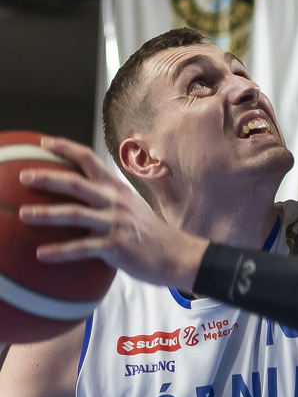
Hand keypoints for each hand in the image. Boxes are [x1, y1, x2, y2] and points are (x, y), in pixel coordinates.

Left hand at [18, 136, 206, 291]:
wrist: (176, 254)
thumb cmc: (148, 232)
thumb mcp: (130, 205)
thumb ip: (107, 197)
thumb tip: (78, 194)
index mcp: (117, 188)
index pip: (90, 159)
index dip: (67, 148)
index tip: (44, 142)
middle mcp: (115, 201)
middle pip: (76, 184)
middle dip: (48, 178)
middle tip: (23, 176)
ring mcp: (115, 223)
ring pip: (75, 214)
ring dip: (47, 214)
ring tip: (24, 215)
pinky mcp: (116, 247)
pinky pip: (82, 249)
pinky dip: (60, 252)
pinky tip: (41, 254)